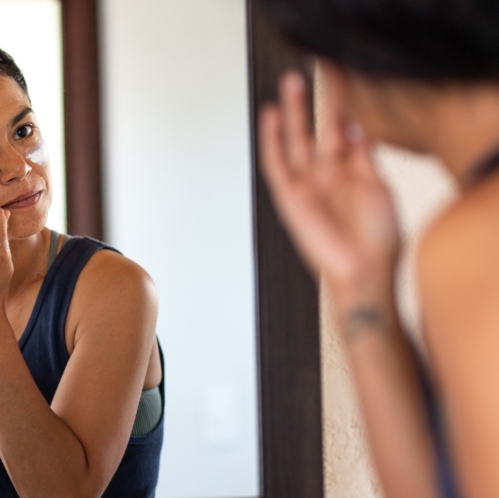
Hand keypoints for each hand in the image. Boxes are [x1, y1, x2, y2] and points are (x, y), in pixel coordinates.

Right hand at [259, 71, 400, 300]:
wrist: (364, 271)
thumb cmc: (377, 239)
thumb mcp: (378, 188)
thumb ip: (364, 157)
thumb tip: (357, 126)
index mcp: (349, 173)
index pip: (341, 130)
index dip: (340, 105)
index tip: (341, 78)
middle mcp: (325, 176)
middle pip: (315, 130)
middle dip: (311, 103)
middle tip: (307, 74)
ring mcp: (306, 185)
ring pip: (295, 141)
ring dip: (292, 113)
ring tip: (290, 83)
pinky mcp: (289, 197)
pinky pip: (275, 164)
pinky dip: (271, 140)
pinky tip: (271, 117)